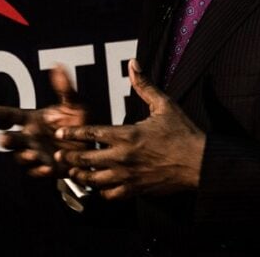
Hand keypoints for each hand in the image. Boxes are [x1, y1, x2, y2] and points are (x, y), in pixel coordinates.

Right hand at [0, 64, 88, 177]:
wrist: (91, 145)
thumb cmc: (78, 121)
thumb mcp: (73, 103)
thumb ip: (64, 87)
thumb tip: (57, 65)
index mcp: (31, 120)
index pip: (9, 115)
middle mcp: (30, 137)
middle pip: (11, 138)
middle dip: (6, 139)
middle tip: (2, 138)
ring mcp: (37, 153)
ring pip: (22, 156)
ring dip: (24, 155)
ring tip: (31, 153)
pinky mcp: (47, 168)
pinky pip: (39, 171)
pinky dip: (41, 170)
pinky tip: (47, 167)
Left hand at [54, 58, 205, 199]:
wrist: (200, 163)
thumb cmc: (183, 133)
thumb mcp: (163, 105)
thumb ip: (144, 85)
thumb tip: (132, 63)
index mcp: (126, 135)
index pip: (90, 134)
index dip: (72, 133)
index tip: (59, 133)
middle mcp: (122, 157)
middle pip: (85, 160)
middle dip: (70, 158)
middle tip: (60, 155)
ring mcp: (128, 176)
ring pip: (94, 181)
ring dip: (82, 176)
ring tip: (73, 172)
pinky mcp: (136, 190)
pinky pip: (111, 195)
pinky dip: (102, 191)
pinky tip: (99, 186)